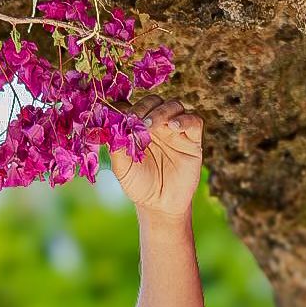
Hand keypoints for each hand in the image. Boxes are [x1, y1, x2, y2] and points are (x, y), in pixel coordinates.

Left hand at [109, 96, 203, 217]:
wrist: (160, 205)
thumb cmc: (139, 185)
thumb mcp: (122, 168)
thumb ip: (116, 147)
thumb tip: (111, 126)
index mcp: (138, 127)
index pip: (134, 106)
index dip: (126, 107)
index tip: (119, 116)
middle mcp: (158, 125)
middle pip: (154, 102)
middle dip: (143, 107)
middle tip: (135, 120)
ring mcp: (176, 131)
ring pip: (174, 106)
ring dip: (161, 112)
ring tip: (149, 125)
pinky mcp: (192, 140)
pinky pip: (194, 121)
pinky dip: (185, 120)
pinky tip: (173, 127)